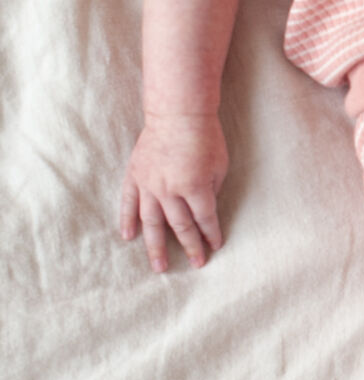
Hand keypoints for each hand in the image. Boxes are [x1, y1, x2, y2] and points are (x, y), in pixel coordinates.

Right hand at [120, 113, 228, 271]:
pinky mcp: (135, 176)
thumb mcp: (219, 164)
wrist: (177, 112)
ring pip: (151, 222)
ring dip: (156, 246)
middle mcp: (170, 190)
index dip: (211, 234)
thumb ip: (212, 189)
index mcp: (194, 187)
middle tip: (196, 264)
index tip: (215, 246)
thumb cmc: (205, 136)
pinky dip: (127, 220)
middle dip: (190, 246)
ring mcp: (149, 184)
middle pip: (180, 226)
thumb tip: (205, 210)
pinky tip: (128, 236)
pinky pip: (129, 203)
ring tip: (159, 267)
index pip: (205, 219)